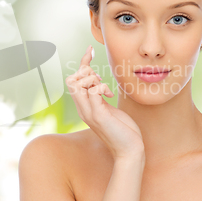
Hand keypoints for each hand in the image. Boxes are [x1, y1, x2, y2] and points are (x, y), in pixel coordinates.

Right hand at [65, 45, 144, 159]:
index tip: (91, 49)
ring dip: (93, 79)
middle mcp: (82, 109)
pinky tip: (110, 95)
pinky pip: (93, 91)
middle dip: (86, 72)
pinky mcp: (99, 115)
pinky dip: (101, 87)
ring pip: (78, 84)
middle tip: (102, 80)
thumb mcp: (108, 109)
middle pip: (71, 80)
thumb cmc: (123, 131)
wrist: (130, 151)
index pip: (74, 80)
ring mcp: (89, 112)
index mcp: (84, 107)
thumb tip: (99, 84)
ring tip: (106, 89)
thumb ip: (100, 98)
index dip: (82, 62)